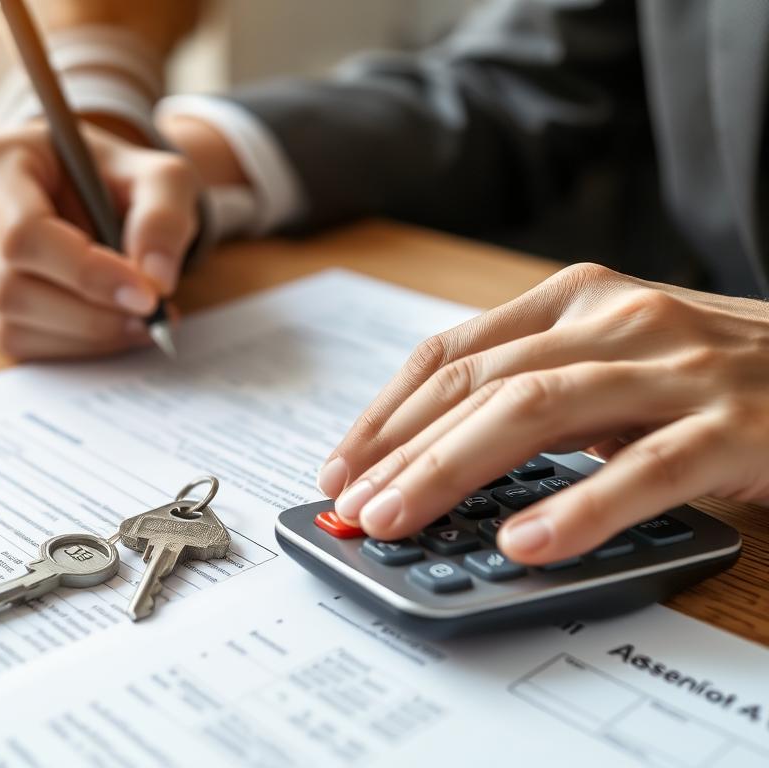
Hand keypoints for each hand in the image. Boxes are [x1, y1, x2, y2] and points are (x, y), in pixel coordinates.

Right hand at [0, 121, 200, 358]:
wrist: (91, 190)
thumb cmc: (115, 177)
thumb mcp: (158, 177)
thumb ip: (163, 217)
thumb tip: (156, 279)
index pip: (24, 234)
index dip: (86, 273)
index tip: (146, 294)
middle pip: (10, 287)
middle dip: (91, 312)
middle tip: (152, 313)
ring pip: (12, 323)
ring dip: (86, 334)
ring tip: (142, 321)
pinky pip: (17, 343)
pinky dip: (73, 345)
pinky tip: (113, 327)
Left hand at [318, 263, 768, 563]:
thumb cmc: (712, 375)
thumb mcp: (609, 365)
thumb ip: (535, 397)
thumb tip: (437, 461)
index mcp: (573, 303)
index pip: (450, 353)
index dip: (386, 413)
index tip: (343, 465)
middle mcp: (614, 320)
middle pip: (478, 383)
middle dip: (402, 450)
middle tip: (354, 507)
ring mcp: (674, 368)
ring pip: (536, 412)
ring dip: (453, 469)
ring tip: (401, 521)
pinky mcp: (732, 423)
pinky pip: (643, 467)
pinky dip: (580, 506)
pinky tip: (527, 542)